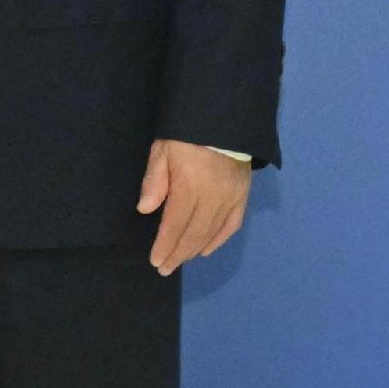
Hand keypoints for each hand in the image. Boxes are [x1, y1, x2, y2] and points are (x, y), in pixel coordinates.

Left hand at [137, 140, 254, 274]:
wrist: (226, 119)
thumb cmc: (187, 134)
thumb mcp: (163, 150)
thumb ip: (155, 180)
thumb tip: (145, 210)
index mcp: (189, 186)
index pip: (175, 225)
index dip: (165, 245)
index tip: (156, 260)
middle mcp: (212, 198)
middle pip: (193, 234)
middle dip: (178, 254)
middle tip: (165, 268)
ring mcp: (230, 198)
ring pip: (212, 233)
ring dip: (195, 250)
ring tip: (181, 260)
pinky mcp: (243, 195)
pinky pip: (232, 225)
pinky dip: (219, 240)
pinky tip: (207, 249)